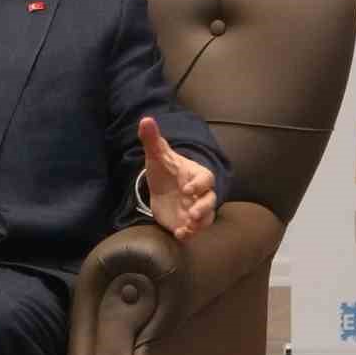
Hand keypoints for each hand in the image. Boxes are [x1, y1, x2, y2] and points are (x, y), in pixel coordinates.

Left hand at [139, 117, 216, 240]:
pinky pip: (194, 231)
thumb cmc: (164, 169)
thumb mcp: (156, 154)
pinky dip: (189, 234)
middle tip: (192, 214)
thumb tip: (145, 119)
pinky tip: (179, 235)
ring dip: (199, 224)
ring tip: (188, 227)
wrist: (162, 187)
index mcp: (196, 174)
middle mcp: (200, 194)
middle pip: (210, 201)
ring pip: (206, 218)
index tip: (188, 189)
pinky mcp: (187, 222)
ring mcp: (195, 209)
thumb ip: (152, 139)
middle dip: (203, 208)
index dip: (199, 184)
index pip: (206, 178)